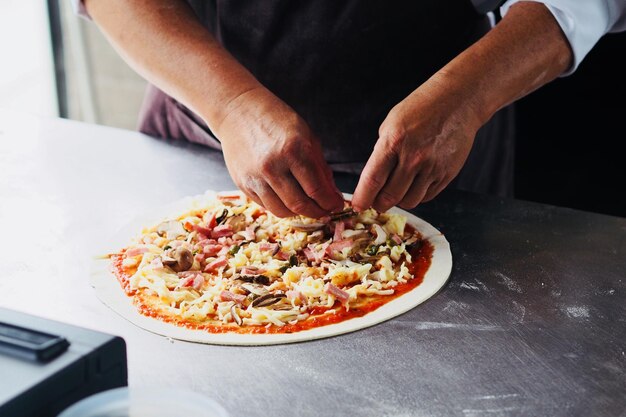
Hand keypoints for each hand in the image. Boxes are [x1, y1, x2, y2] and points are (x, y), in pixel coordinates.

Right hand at [215, 87, 343, 217]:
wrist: (238, 111)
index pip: (317, 190)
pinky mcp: (242, 184)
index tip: (336, 205)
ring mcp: (255, 177)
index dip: (330, 203)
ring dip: (299, 214)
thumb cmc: (276, 120)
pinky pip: (266, 205)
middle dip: (318, 212)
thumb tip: (332, 194)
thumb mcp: (306, 136)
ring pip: (282, 211)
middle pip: (300, 205)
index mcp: (293, 150)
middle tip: (325, 211)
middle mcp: (273, 166)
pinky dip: (281, 207)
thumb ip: (320, 167)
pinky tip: (288, 199)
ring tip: (307, 207)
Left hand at [351, 73, 481, 211]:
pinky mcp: (447, 173)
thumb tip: (375, 179)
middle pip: (390, 197)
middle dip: (379, 204)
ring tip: (396, 191)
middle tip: (376, 202)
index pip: (372, 180)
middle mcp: (413, 157)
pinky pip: (427, 196)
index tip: (358, 206)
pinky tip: (414, 184)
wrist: (458, 102)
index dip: (362, 198)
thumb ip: (382, 151)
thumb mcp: (391, 124)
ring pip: (409, 201)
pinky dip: (417, 195)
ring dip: (399, 201)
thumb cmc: (421, 109)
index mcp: (394, 142)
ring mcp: (432, 167)